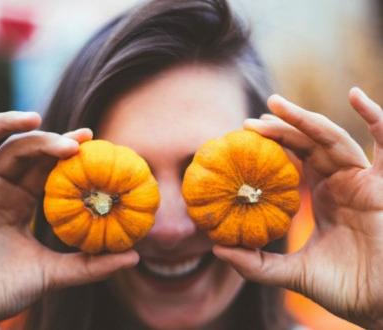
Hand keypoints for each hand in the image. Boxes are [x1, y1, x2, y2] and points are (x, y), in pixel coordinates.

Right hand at [0, 112, 138, 322]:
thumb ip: (89, 266)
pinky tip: (29, 120)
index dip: (75, 161)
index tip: (103, 153)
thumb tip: (134, 257)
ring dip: (40, 136)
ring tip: (71, 142)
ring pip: (13, 145)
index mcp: (23, 204)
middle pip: (36, 155)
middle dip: (62, 143)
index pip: (53, 173)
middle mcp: (5, 188)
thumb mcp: (50, 274)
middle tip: (89, 139)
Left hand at [213, 88, 382, 328]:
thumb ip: (255, 263)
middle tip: (249, 120)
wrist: (380, 305)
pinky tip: (355, 95)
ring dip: (305, 118)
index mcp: (323, 195)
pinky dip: (375, 118)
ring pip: (332, 138)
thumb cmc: (343, 289)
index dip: (272, 145)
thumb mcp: (291, 272)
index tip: (243, 137)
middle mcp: (341, 182)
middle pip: (308, 143)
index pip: (294, 159)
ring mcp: (362, 180)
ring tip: (274, 105)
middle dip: (281, 127)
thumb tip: (216, 250)